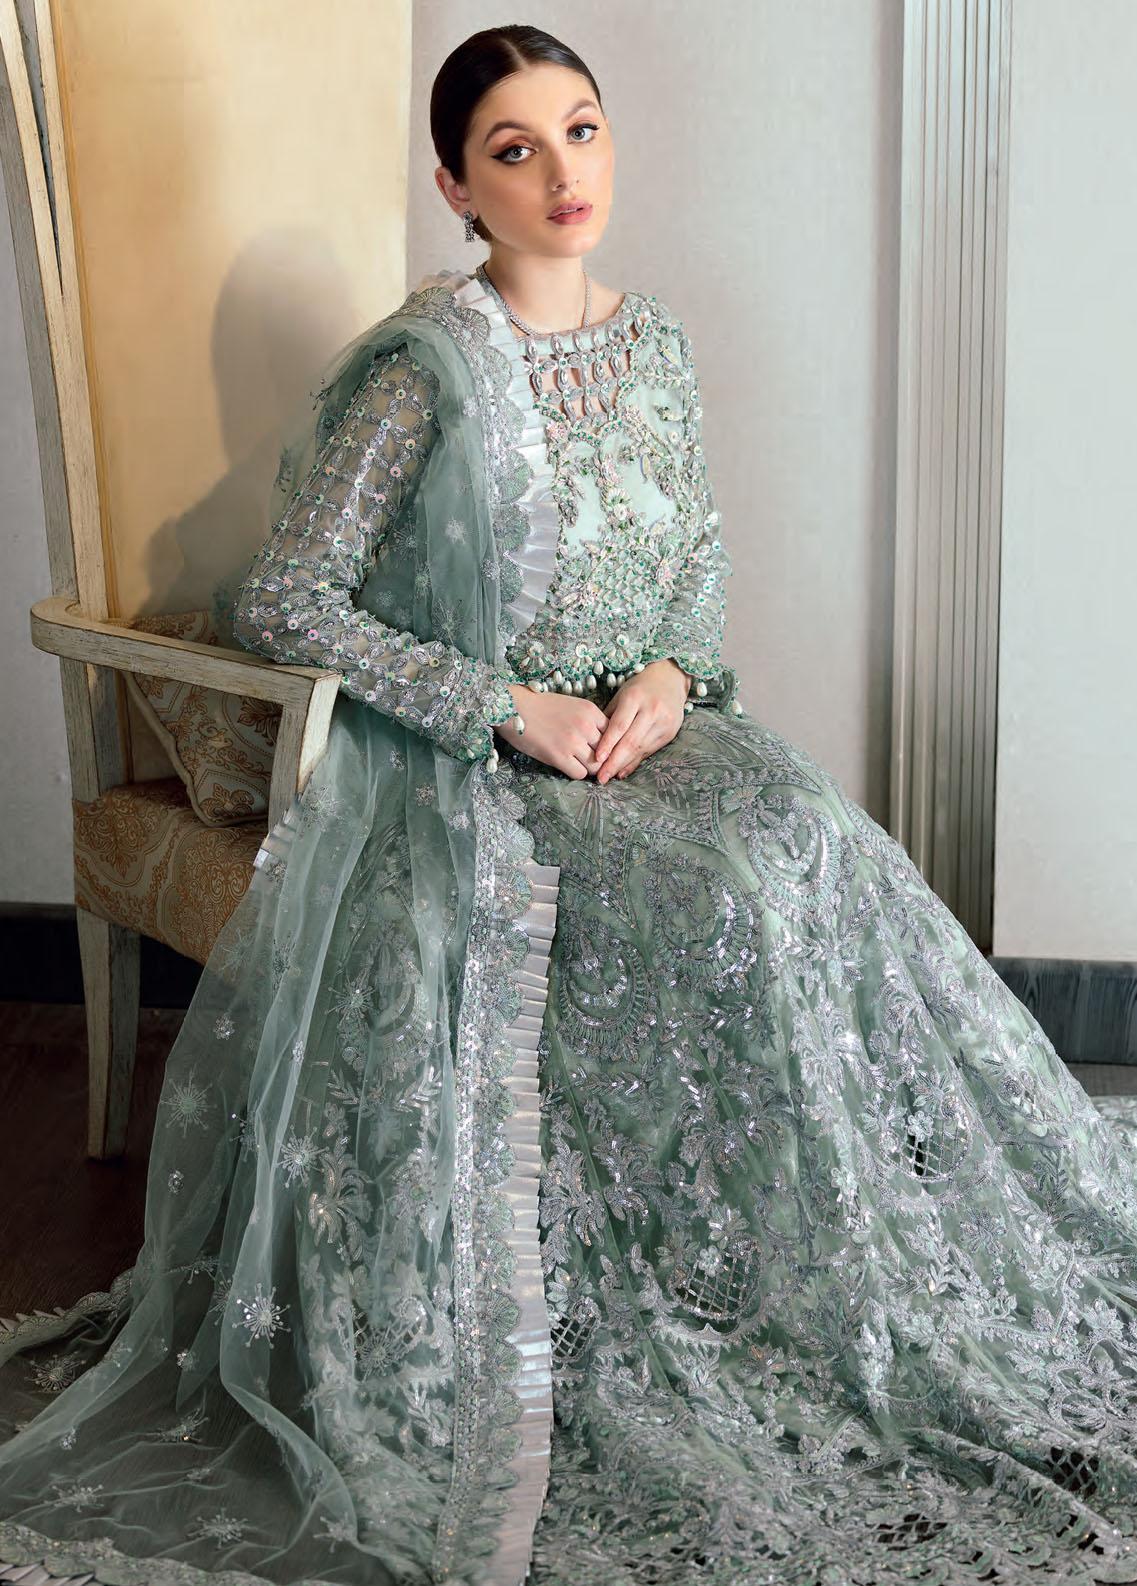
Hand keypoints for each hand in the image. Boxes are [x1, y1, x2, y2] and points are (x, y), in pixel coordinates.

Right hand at [494, 683, 608, 779]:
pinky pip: (579, 773)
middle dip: (601, 759)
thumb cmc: (539, 705)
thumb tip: (601, 742)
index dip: (608, 745)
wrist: (512, 706)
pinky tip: (567, 766)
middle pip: (607, 752)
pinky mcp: (558, 755)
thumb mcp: (571, 705)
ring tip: (579, 764)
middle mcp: (585, 725)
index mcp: (591, 710)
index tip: (601, 750)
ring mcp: (572, 741)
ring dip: (588, 768)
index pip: (613, 735)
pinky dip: (576, 772)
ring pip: (596, 766)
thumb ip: (588, 721)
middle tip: (593, 762)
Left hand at [592, 659, 689, 783]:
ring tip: (608, 776)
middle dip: (614, 762)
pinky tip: (623, 771)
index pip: (620, 725)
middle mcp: (652, 710)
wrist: (670, 679)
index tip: (597, 759)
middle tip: (600, 777)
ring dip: (623, 765)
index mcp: (635, 698)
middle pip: (631, 741)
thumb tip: (594, 744)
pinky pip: (650, 751)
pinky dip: (635, 762)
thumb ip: (610, 717)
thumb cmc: (639, 688)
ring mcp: (664, 722)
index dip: (608, 743)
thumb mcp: (621, 695)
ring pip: (641, 749)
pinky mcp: (671, 732)